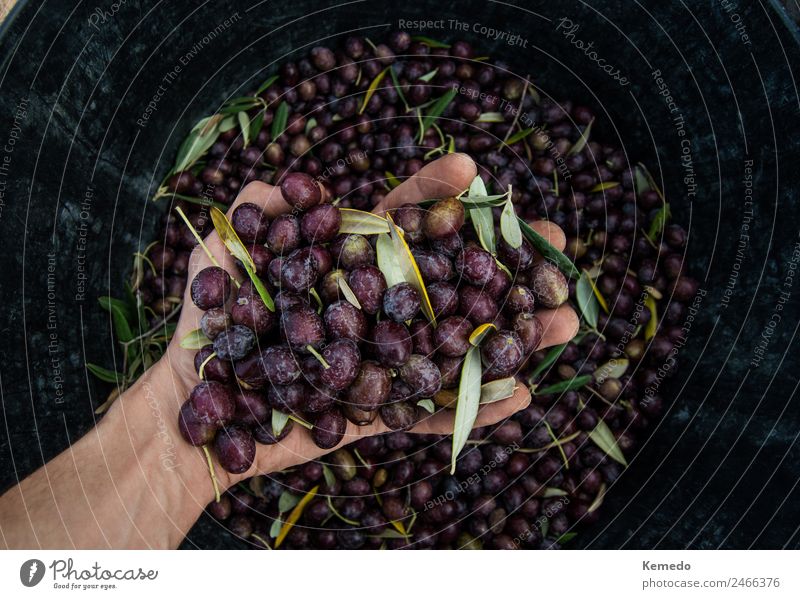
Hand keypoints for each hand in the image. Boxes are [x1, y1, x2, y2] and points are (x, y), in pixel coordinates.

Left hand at [149, 152, 578, 490]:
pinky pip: (429, 412)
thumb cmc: (203, 324)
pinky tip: (524, 398)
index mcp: (345, 264)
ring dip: (511, 336)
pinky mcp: (376, 411)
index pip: (398, 221)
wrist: (189, 408)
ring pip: (455, 346)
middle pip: (448, 281)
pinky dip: (474, 410)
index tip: (469, 170)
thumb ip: (259, 210)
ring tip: (566, 321)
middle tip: (556, 244)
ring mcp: (381, 360)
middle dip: (502, 263)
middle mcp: (374, 308)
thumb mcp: (219, 253)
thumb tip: (299, 185)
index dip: (434, 195)